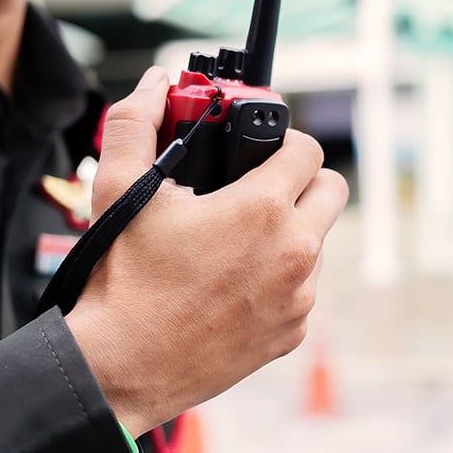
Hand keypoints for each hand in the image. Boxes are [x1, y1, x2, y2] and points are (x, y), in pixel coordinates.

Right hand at [65, 67, 348, 437]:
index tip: (260, 151)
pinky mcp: (293, 331)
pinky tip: (238, 280)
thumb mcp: (120, 191)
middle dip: (301, 180)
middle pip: (332, 190)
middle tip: (260, 187)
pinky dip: (282, 276)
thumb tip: (152, 84)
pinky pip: (304, 287)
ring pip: (319, 240)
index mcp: (262, 210)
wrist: (122, 368)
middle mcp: (293, 252)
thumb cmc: (123, 282)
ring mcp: (298, 296)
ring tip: (240, 237)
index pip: (307, 149)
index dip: (283, 141)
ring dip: (291, 230)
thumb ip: (136, 124)